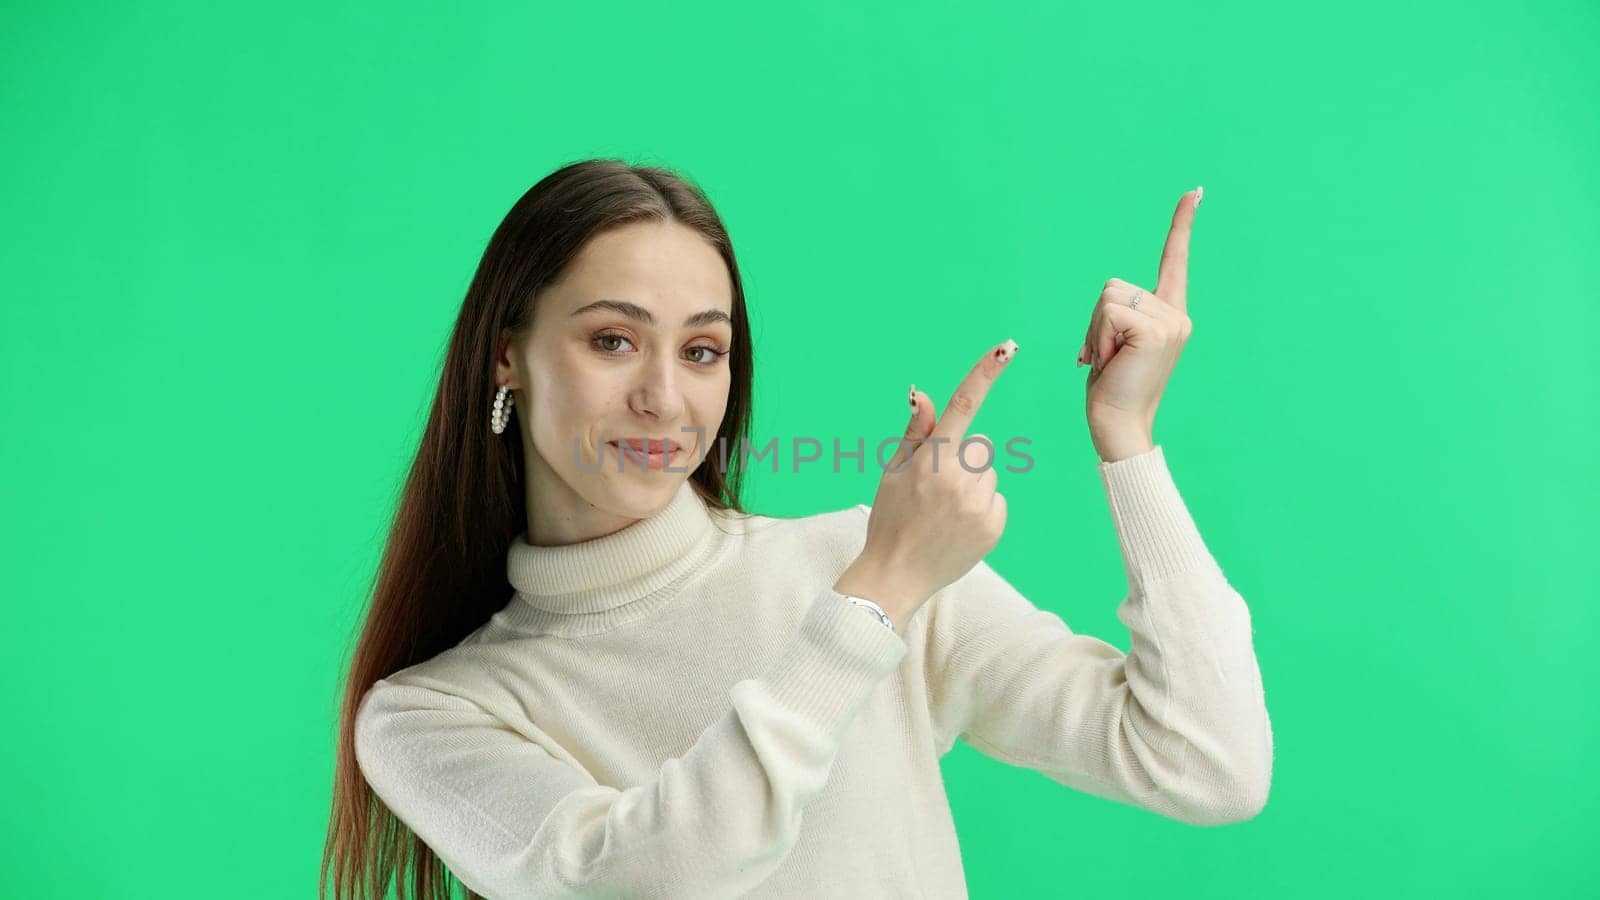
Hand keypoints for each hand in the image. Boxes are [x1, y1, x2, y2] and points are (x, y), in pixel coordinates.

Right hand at [834, 339, 1018, 626]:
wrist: (895, 575)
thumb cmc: (889, 518)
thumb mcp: (892, 471)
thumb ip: (915, 432)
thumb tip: (926, 394)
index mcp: (932, 459)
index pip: (963, 405)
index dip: (985, 373)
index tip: (1008, 347)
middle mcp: (959, 478)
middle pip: (980, 445)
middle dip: (963, 458)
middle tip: (937, 487)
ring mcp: (979, 504)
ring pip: (989, 474)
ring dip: (973, 485)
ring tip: (946, 511)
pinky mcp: (994, 526)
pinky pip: (996, 501)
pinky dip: (981, 509)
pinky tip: (958, 527)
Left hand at [1078, 186, 1202, 456]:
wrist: (1118, 425)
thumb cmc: (1111, 390)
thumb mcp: (1115, 344)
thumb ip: (1120, 317)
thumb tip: (1111, 306)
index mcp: (1169, 315)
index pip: (1174, 260)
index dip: (1181, 225)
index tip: (1193, 192)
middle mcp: (1176, 314)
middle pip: (1114, 286)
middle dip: (1096, 322)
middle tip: (1106, 357)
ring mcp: (1170, 321)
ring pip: (1108, 298)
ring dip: (1095, 331)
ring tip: (1110, 361)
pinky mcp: (1156, 329)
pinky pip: (1108, 314)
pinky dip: (1099, 338)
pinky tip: (1111, 361)